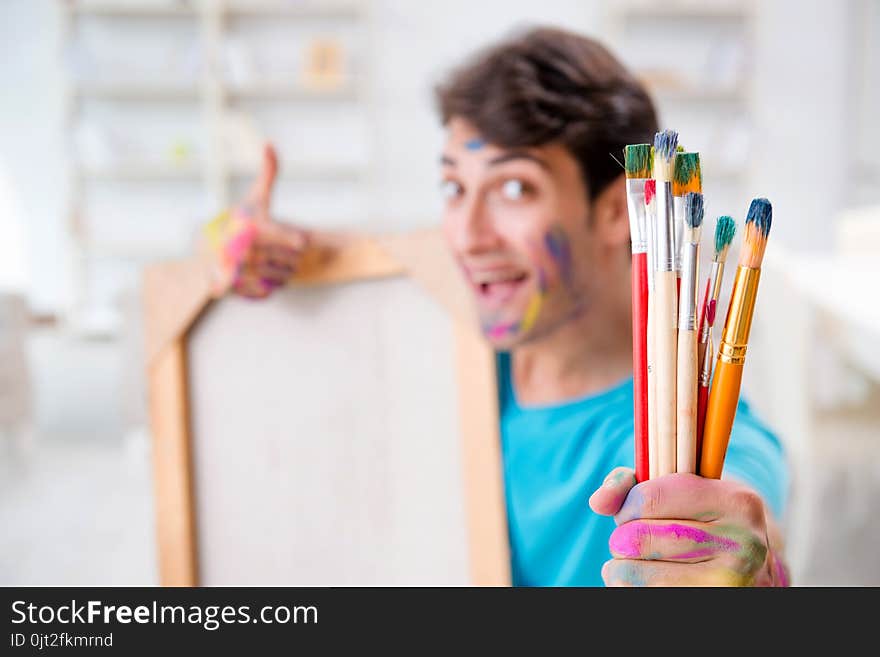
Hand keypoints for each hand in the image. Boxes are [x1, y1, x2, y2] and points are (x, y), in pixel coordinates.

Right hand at [209, 143, 309, 298]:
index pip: (283, 237)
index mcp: (254, 228)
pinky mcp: (235, 290)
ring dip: (280, 271)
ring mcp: (239, 272)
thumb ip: (268, 173)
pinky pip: (269, 291)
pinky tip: (258, 273)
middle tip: (270, 247)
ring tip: (264, 259)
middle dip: (288, 255)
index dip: (294, 239)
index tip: (302, 241)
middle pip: (291, 260)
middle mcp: (245, 251)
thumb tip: (269, 143)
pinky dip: (268, 285)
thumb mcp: (255, 198)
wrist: (209, 247)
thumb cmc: (241, 220)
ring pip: (283, 278)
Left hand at [589, 467, 789, 586]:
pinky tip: (648, 582)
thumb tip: (598, 502)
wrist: (757, 576)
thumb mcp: (686, 492)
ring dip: (620, 568)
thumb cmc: (707, 525)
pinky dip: (630, 588)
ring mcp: (729, 584)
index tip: (632, 512)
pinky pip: (640, 595)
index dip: (626, 506)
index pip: (648, 499)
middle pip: (637, 539)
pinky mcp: (712, 605)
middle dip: (622, 539)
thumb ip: (635, 484)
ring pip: (632, 574)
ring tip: (638, 562)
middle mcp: (740, 545)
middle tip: (635, 540)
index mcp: (736, 503)